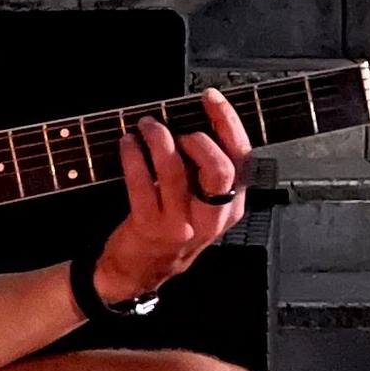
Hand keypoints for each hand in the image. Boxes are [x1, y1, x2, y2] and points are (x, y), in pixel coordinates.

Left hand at [92, 90, 252, 306]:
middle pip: (221, 168)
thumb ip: (205, 169)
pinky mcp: (151, 227)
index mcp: (231, 205)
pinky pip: (142, 182)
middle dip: (199, 138)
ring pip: (176, 170)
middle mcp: (213, 217)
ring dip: (158, 139)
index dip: (227, 122)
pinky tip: (128, 144)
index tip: (211, 98)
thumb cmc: (173, 229)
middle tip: (177, 128)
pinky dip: (133, 155)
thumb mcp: (203, 205)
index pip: (241, 157)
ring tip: (146, 126)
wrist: (141, 272)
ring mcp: (182, 224)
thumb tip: (196, 119)